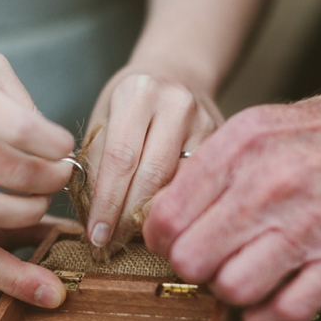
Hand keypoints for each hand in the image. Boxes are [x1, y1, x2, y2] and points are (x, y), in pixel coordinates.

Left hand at [83, 68, 222, 258]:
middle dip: (129, 217)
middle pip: (152, 176)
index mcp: (137, 92)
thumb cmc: (131, 102)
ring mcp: (206, 122)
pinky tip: (164, 223)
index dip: (107, 204)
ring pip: (180, 185)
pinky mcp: (224, 141)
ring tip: (133, 239)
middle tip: (112, 245)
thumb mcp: (104, 118)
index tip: (97, 235)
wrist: (177, 75)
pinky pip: (199, 184)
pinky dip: (179, 207)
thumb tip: (95, 216)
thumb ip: (98, 161)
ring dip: (155, 218)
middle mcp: (176, 104)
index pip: (120, 160)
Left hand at [143, 94, 320, 320]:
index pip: (168, 217)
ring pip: (233, 290)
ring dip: (229, 294)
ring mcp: (307, 226)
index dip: (161, 240)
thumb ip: (208, 170)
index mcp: (239, 150)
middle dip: (192, 269)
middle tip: (208, 260)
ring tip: (239, 277)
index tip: (172, 243)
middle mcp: (269, 187)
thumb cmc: (318, 135)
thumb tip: (165, 217)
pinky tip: (264, 306)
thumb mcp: (254, 128)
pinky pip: (284, 313)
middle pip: (192, 260)